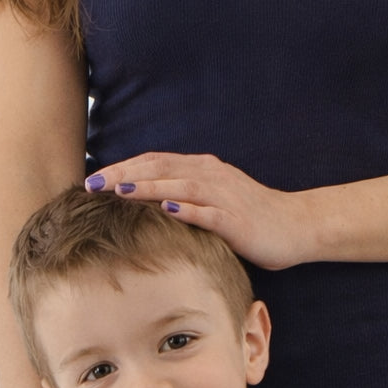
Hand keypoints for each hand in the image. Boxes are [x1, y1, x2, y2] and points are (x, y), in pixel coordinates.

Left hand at [86, 153, 311, 270]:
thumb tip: (142, 202)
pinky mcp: (236, 220)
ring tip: (117, 191)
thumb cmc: (251, 216)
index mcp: (202, 168)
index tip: (92, 178)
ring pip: (179, 186)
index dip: (122, 166)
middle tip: (91, 183)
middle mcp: (211, 176)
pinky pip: (208, 212)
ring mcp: (224, 196)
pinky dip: (185, 209)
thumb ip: (183, 194)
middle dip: (123, 174)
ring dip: (147, 187)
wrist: (296, 226)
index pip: (154, 161)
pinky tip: (165, 210)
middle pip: (160, 168)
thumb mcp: (213, 198)